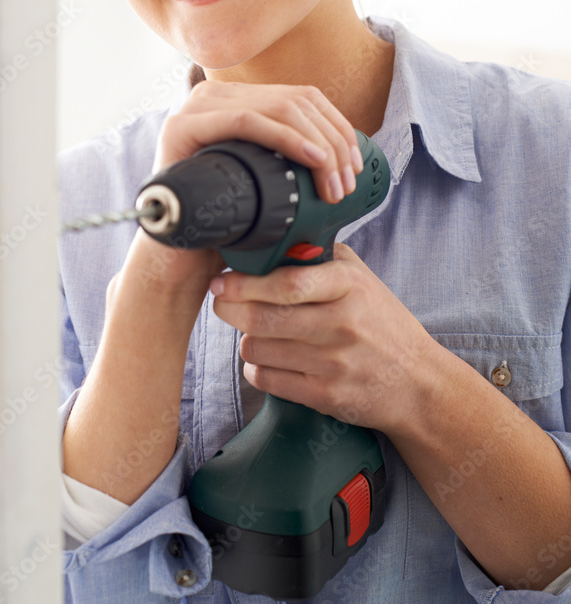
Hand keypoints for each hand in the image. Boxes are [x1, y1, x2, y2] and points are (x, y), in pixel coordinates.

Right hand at [154, 80, 365, 206]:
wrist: (182, 256)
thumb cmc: (228, 221)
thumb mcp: (267, 179)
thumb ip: (292, 155)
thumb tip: (346, 152)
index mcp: (236, 100)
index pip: (301, 96)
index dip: (337, 126)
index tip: (355, 166)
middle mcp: (214, 95)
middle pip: (295, 101)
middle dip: (333, 142)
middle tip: (346, 185)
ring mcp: (196, 107)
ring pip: (279, 108)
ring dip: (318, 147)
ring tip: (333, 185)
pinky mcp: (182, 126)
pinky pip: (246, 122)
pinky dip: (286, 139)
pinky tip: (312, 160)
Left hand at [210, 240, 435, 435]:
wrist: (417, 382)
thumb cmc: (381, 323)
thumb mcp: (361, 279)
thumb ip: (319, 258)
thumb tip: (270, 244)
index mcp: (349, 286)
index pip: (287, 283)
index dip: (245, 282)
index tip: (222, 280)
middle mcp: (342, 324)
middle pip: (264, 317)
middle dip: (230, 309)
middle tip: (221, 302)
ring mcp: (333, 363)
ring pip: (258, 349)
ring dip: (246, 339)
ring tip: (256, 331)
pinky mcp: (325, 396)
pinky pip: (267, 379)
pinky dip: (256, 368)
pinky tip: (266, 358)